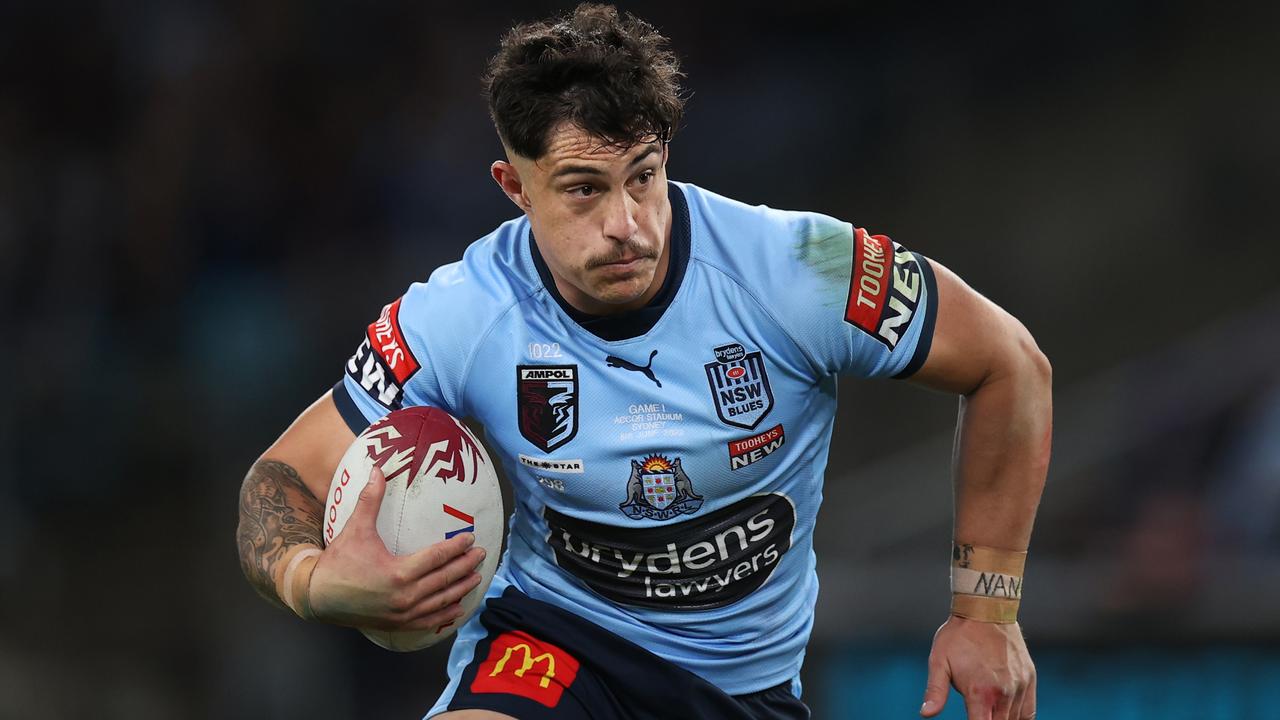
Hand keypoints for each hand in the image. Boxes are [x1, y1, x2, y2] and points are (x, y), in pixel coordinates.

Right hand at [307, 466, 485, 630]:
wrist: (318, 596)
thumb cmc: (339, 561)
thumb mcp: (355, 528)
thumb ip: (370, 500)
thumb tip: (377, 469)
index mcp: (398, 573)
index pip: (437, 557)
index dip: (456, 548)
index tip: (470, 539)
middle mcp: (405, 596)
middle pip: (445, 579)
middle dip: (465, 566)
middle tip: (482, 555)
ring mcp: (402, 614)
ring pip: (441, 601)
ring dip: (461, 589)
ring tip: (476, 577)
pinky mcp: (397, 625)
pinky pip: (428, 621)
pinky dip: (445, 613)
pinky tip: (458, 606)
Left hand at [921, 616, 1035, 719]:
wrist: (985, 608)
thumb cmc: (958, 635)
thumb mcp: (938, 661)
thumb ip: (935, 691)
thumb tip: (925, 714)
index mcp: (980, 692)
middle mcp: (1004, 693)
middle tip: (976, 714)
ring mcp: (1020, 686)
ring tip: (989, 713)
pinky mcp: (1029, 679)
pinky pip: (1029, 711)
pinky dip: (1019, 718)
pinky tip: (1006, 715)